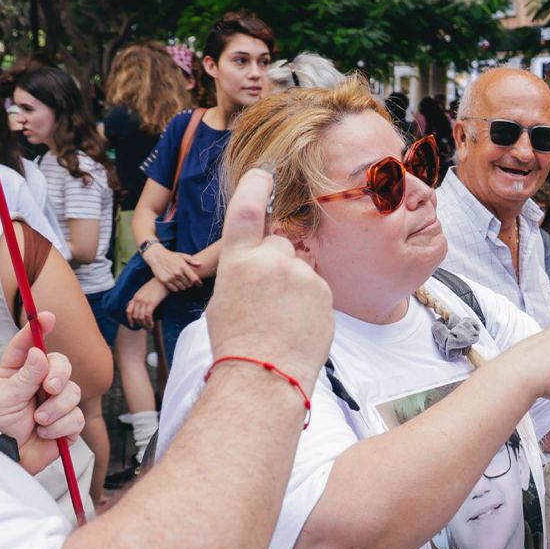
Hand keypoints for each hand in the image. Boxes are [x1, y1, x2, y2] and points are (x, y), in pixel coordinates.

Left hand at [0, 311, 85, 474]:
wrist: (6, 457)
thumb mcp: (5, 398)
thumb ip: (25, 376)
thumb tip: (39, 353)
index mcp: (19, 371)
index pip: (30, 344)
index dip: (39, 329)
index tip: (46, 317)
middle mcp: (40, 382)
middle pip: (62, 365)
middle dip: (59, 375)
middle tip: (49, 389)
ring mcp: (55, 402)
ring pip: (73, 392)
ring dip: (56, 408)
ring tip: (38, 421)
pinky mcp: (68, 423)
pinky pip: (77, 417)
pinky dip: (61, 426)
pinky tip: (45, 433)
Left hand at [127, 278, 168, 327]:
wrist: (163, 280)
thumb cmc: (157, 285)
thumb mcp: (145, 291)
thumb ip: (141, 298)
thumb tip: (141, 307)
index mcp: (136, 297)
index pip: (128, 310)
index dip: (130, 319)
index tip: (132, 325)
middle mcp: (138, 299)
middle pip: (135, 316)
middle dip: (140, 324)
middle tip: (146, 328)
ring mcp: (144, 301)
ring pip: (141, 317)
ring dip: (145, 325)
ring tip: (150, 328)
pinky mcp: (151, 303)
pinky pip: (147, 316)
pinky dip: (149, 322)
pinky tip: (152, 324)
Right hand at [144, 243, 201, 290]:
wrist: (156, 256)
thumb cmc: (170, 256)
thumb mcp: (182, 255)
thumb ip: (191, 260)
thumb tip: (200, 264)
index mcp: (183, 266)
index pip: (194, 278)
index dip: (198, 283)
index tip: (200, 285)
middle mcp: (177, 273)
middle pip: (189, 284)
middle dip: (190, 284)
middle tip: (188, 282)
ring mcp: (171, 277)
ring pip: (182, 287)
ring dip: (184, 286)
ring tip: (182, 283)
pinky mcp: (165, 281)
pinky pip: (174, 289)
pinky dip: (177, 288)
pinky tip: (176, 284)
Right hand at [204, 170, 334, 389]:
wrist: (263, 376)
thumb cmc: (236, 342)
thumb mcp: (225, 297)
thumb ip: (244, 271)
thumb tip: (260, 264)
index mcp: (238, 260)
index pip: (247, 209)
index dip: (256, 186)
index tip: (264, 172)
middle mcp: (271, 260)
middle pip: (279, 246)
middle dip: (276, 265)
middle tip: (266, 300)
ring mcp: (301, 276)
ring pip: (299, 270)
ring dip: (293, 287)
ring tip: (280, 320)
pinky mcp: (324, 293)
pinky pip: (316, 291)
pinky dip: (308, 305)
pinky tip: (296, 326)